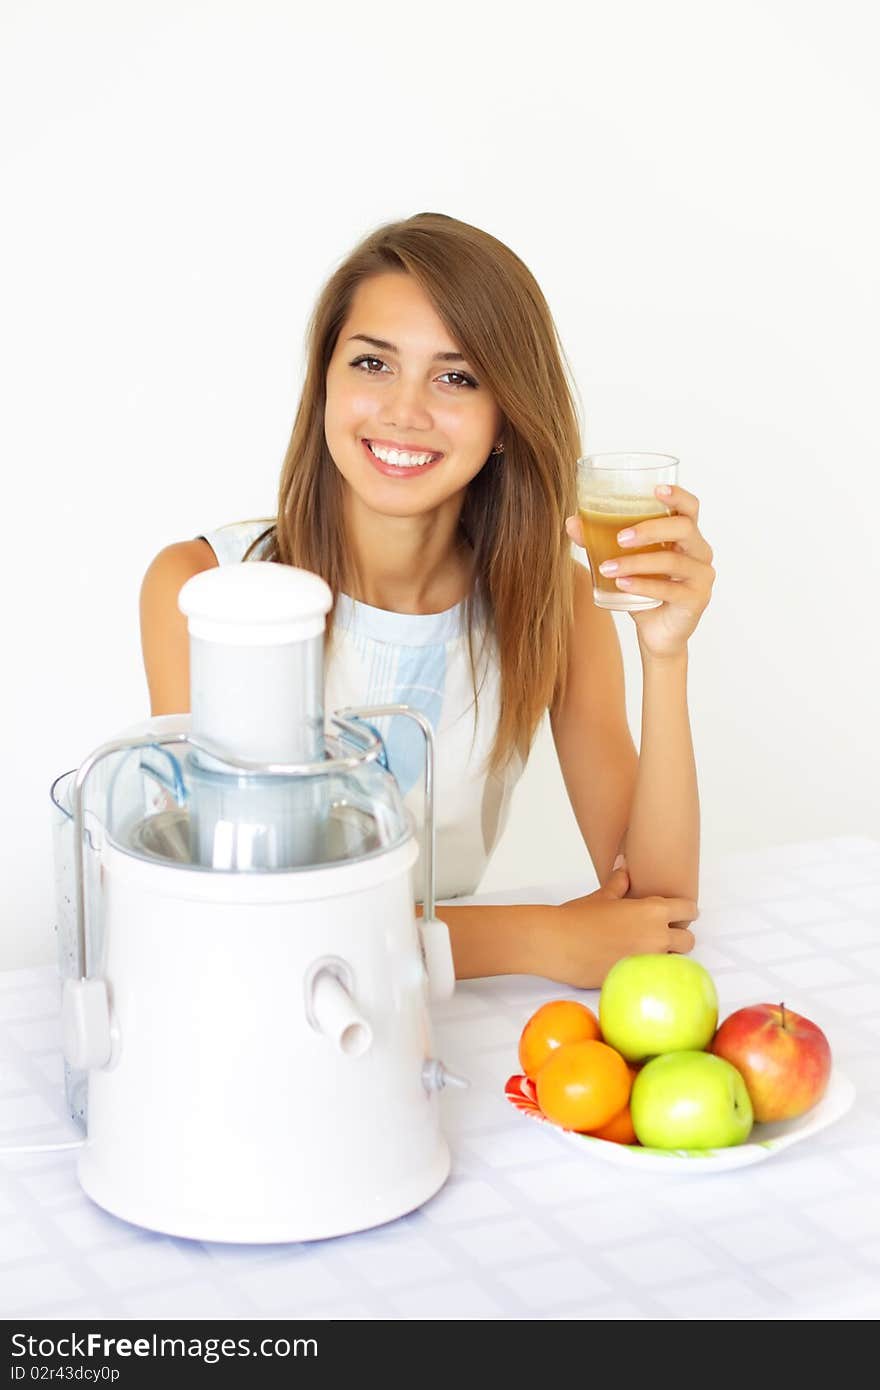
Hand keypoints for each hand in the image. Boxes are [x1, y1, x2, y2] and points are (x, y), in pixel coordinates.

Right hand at [538, 864, 697, 988]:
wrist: (557, 943)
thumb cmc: (577, 917)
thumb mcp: (602, 896)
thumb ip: (620, 883)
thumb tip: (624, 867)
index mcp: (653, 911)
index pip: (688, 910)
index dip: (684, 910)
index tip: (678, 913)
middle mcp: (657, 937)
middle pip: (688, 940)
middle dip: (679, 937)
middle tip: (662, 934)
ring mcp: (648, 961)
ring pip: (674, 961)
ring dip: (666, 956)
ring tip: (645, 950)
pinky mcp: (637, 979)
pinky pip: (654, 976)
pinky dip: (648, 971)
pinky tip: (632, 965)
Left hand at [566, 484, 715, 660]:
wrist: (656, 633)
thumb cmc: (643, 590)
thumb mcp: (621, 561)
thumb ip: (599, 540)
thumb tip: (571, 522)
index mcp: (685, 535)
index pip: (690, 507)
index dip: (678, 495)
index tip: (656, 490)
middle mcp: (699, 551)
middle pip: (684, 528)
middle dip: (650, 529)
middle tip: (619, 538)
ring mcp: (701, 576)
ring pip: (673, 561)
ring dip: (637, 563)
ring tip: (608, 568)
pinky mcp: (696, 600)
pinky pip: (670, 589)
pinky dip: (643, 586)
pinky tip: (622, 585)